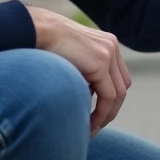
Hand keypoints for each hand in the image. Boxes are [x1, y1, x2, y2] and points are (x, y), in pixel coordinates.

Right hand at [27, 6, 131, 136]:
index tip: (96, 116)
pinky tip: (88, 124)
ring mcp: (109, 53)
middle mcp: (112, 46)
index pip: (117, 78)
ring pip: (118, 94)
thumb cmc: (45, 46)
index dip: (110, 99)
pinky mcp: (101, 62)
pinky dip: (101, 113)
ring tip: (91, 129)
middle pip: (122, 86)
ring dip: (106, 115)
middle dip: (110, 109)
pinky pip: (108, 96)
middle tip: (95, 127)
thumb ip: (83, 72)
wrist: (37, 29)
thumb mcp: (71, 58)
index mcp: (107, 43)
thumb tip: (85, 97)